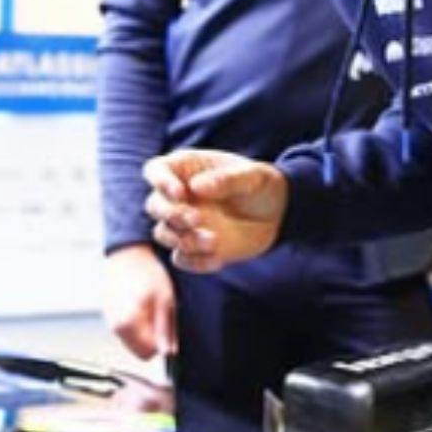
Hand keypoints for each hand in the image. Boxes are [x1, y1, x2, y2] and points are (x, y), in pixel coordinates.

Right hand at [104, 244, 175, 359]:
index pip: (148, 353)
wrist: (127, 254)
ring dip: (144, 331)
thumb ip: (166, 329)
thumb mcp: (165, 300)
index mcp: (127, 324)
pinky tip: (139, 304)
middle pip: (139, 351)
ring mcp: (110, 321)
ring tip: (149, 308)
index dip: (161, 342)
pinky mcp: (108, 315)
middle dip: (152, 338)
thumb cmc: (148, 274)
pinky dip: (135, 324)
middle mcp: (114, 326)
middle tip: (159, 315)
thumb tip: (169, 352)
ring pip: (132, 342)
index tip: (166, 326)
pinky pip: (125, 330)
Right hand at [143, 149, 287, 272]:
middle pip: (154, 205)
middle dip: (171, 214)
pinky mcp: (193, 248)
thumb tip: (196, 186)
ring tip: (213, 241)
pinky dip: (195, 262)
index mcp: (186, 170)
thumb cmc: (262, 186)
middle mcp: (178, 197)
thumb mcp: (254, 177)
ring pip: (164, 234)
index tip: (179, 193)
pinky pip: (181, 259)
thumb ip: (228, 179)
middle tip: (196, 219)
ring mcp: (183, 224)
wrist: (276, 216)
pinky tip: (218, 260)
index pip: (156, 170)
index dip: (160, 181)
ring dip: (183, 239)